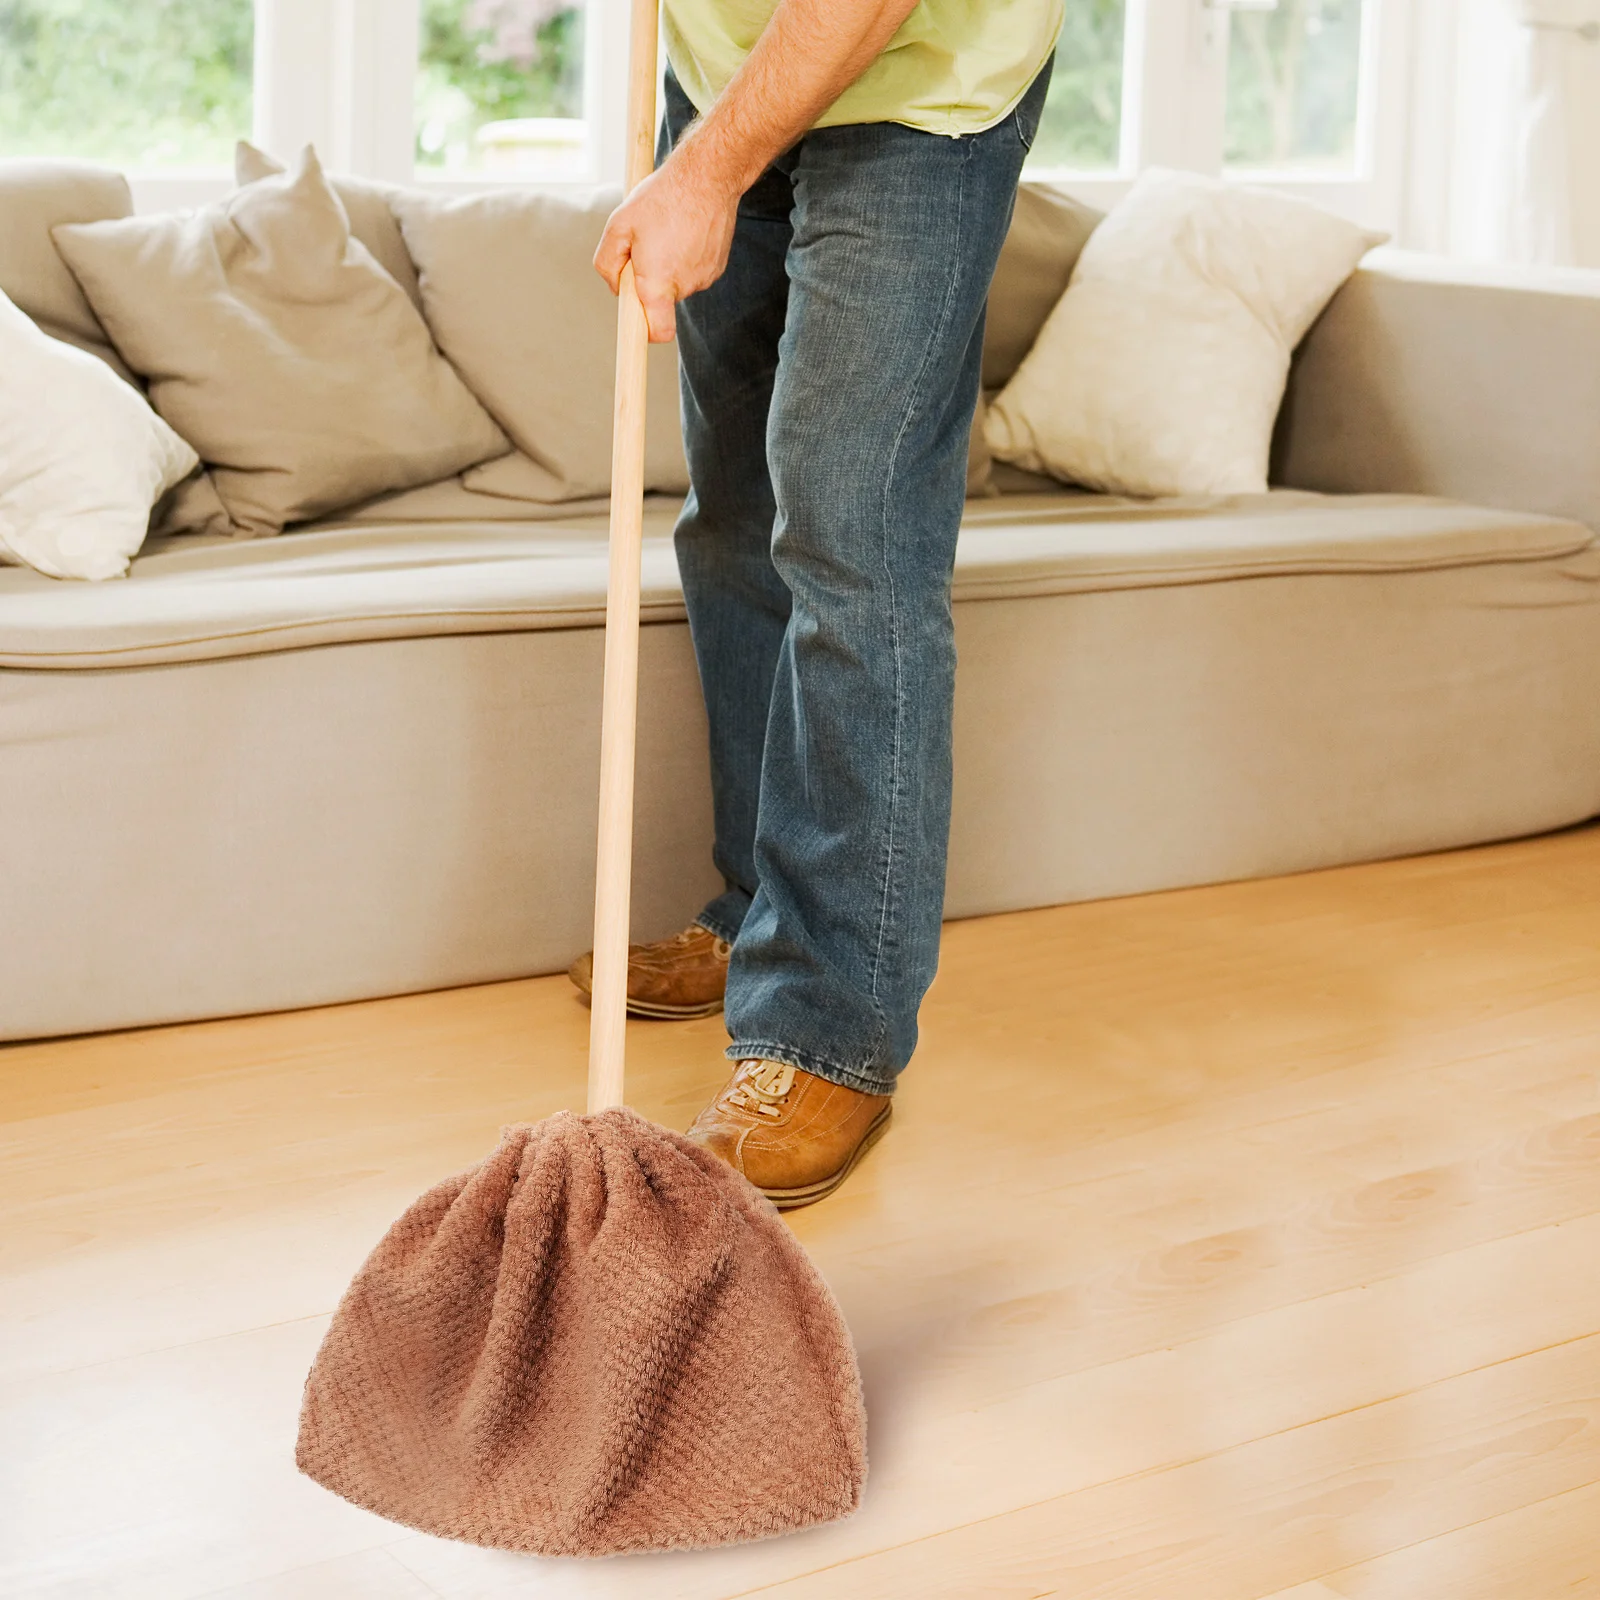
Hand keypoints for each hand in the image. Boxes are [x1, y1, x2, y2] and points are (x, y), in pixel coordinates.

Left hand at [593, 146, 740, 341]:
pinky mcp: (717, 266)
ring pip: (676, 283)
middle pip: (660, 301)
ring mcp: (705, 278)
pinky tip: (685, 230)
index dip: (645, 334)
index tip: (637, 327)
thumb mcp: (618, 225)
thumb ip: (607, 263)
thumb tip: (615, 287)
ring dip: (667, 265)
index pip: (658, 332)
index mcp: (659, 283)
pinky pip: (693, 271)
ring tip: (668, 231)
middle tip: (645, 245)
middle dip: (648, 281)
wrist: (708, 176)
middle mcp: (685, 286)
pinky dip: (685, 257)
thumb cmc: (661, 198)